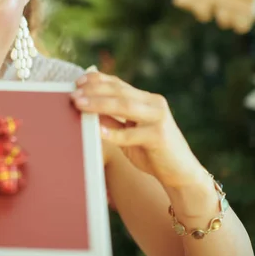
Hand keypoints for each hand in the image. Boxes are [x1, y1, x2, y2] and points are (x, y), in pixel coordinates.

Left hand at [71, 71, 205, 189]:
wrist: (181, 174)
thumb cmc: (150, 152)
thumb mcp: (127, 133)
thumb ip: (111, 120)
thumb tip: (85, 108)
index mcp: (146, 100)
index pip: (118, 84)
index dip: (97, 81)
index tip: (77, 81)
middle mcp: (154, 104)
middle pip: (119, 91)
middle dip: (94, 90)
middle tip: (73, 94)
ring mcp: (159, 118)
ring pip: (125, 106)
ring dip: (99, 104)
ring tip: (80, 104)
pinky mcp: (160, 136)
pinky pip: (132, 134)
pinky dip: (114, 133)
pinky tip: (98, 131)